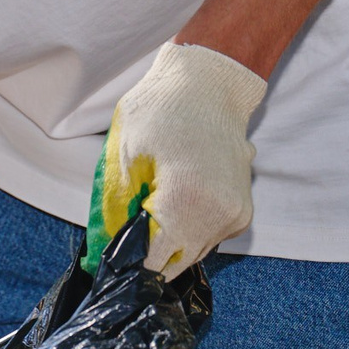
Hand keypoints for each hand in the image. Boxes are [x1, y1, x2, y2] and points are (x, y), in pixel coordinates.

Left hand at [89, 42, 267, 280]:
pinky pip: (208, 236)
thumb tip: (106, 248)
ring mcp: (235, 216)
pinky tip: (173, 202)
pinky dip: (188, 229)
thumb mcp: (125, 154)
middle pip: (175, 262)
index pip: (153, 261)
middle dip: (147, 255)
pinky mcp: (242, 211)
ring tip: (148, 210)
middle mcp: (219, 217)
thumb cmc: (163, 109)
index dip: (127, 263)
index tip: (108, 261)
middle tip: (124, 232)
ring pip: (193, 251)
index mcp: (187, 204)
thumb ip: (117, 208)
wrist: (210, 84)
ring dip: (168, 242)